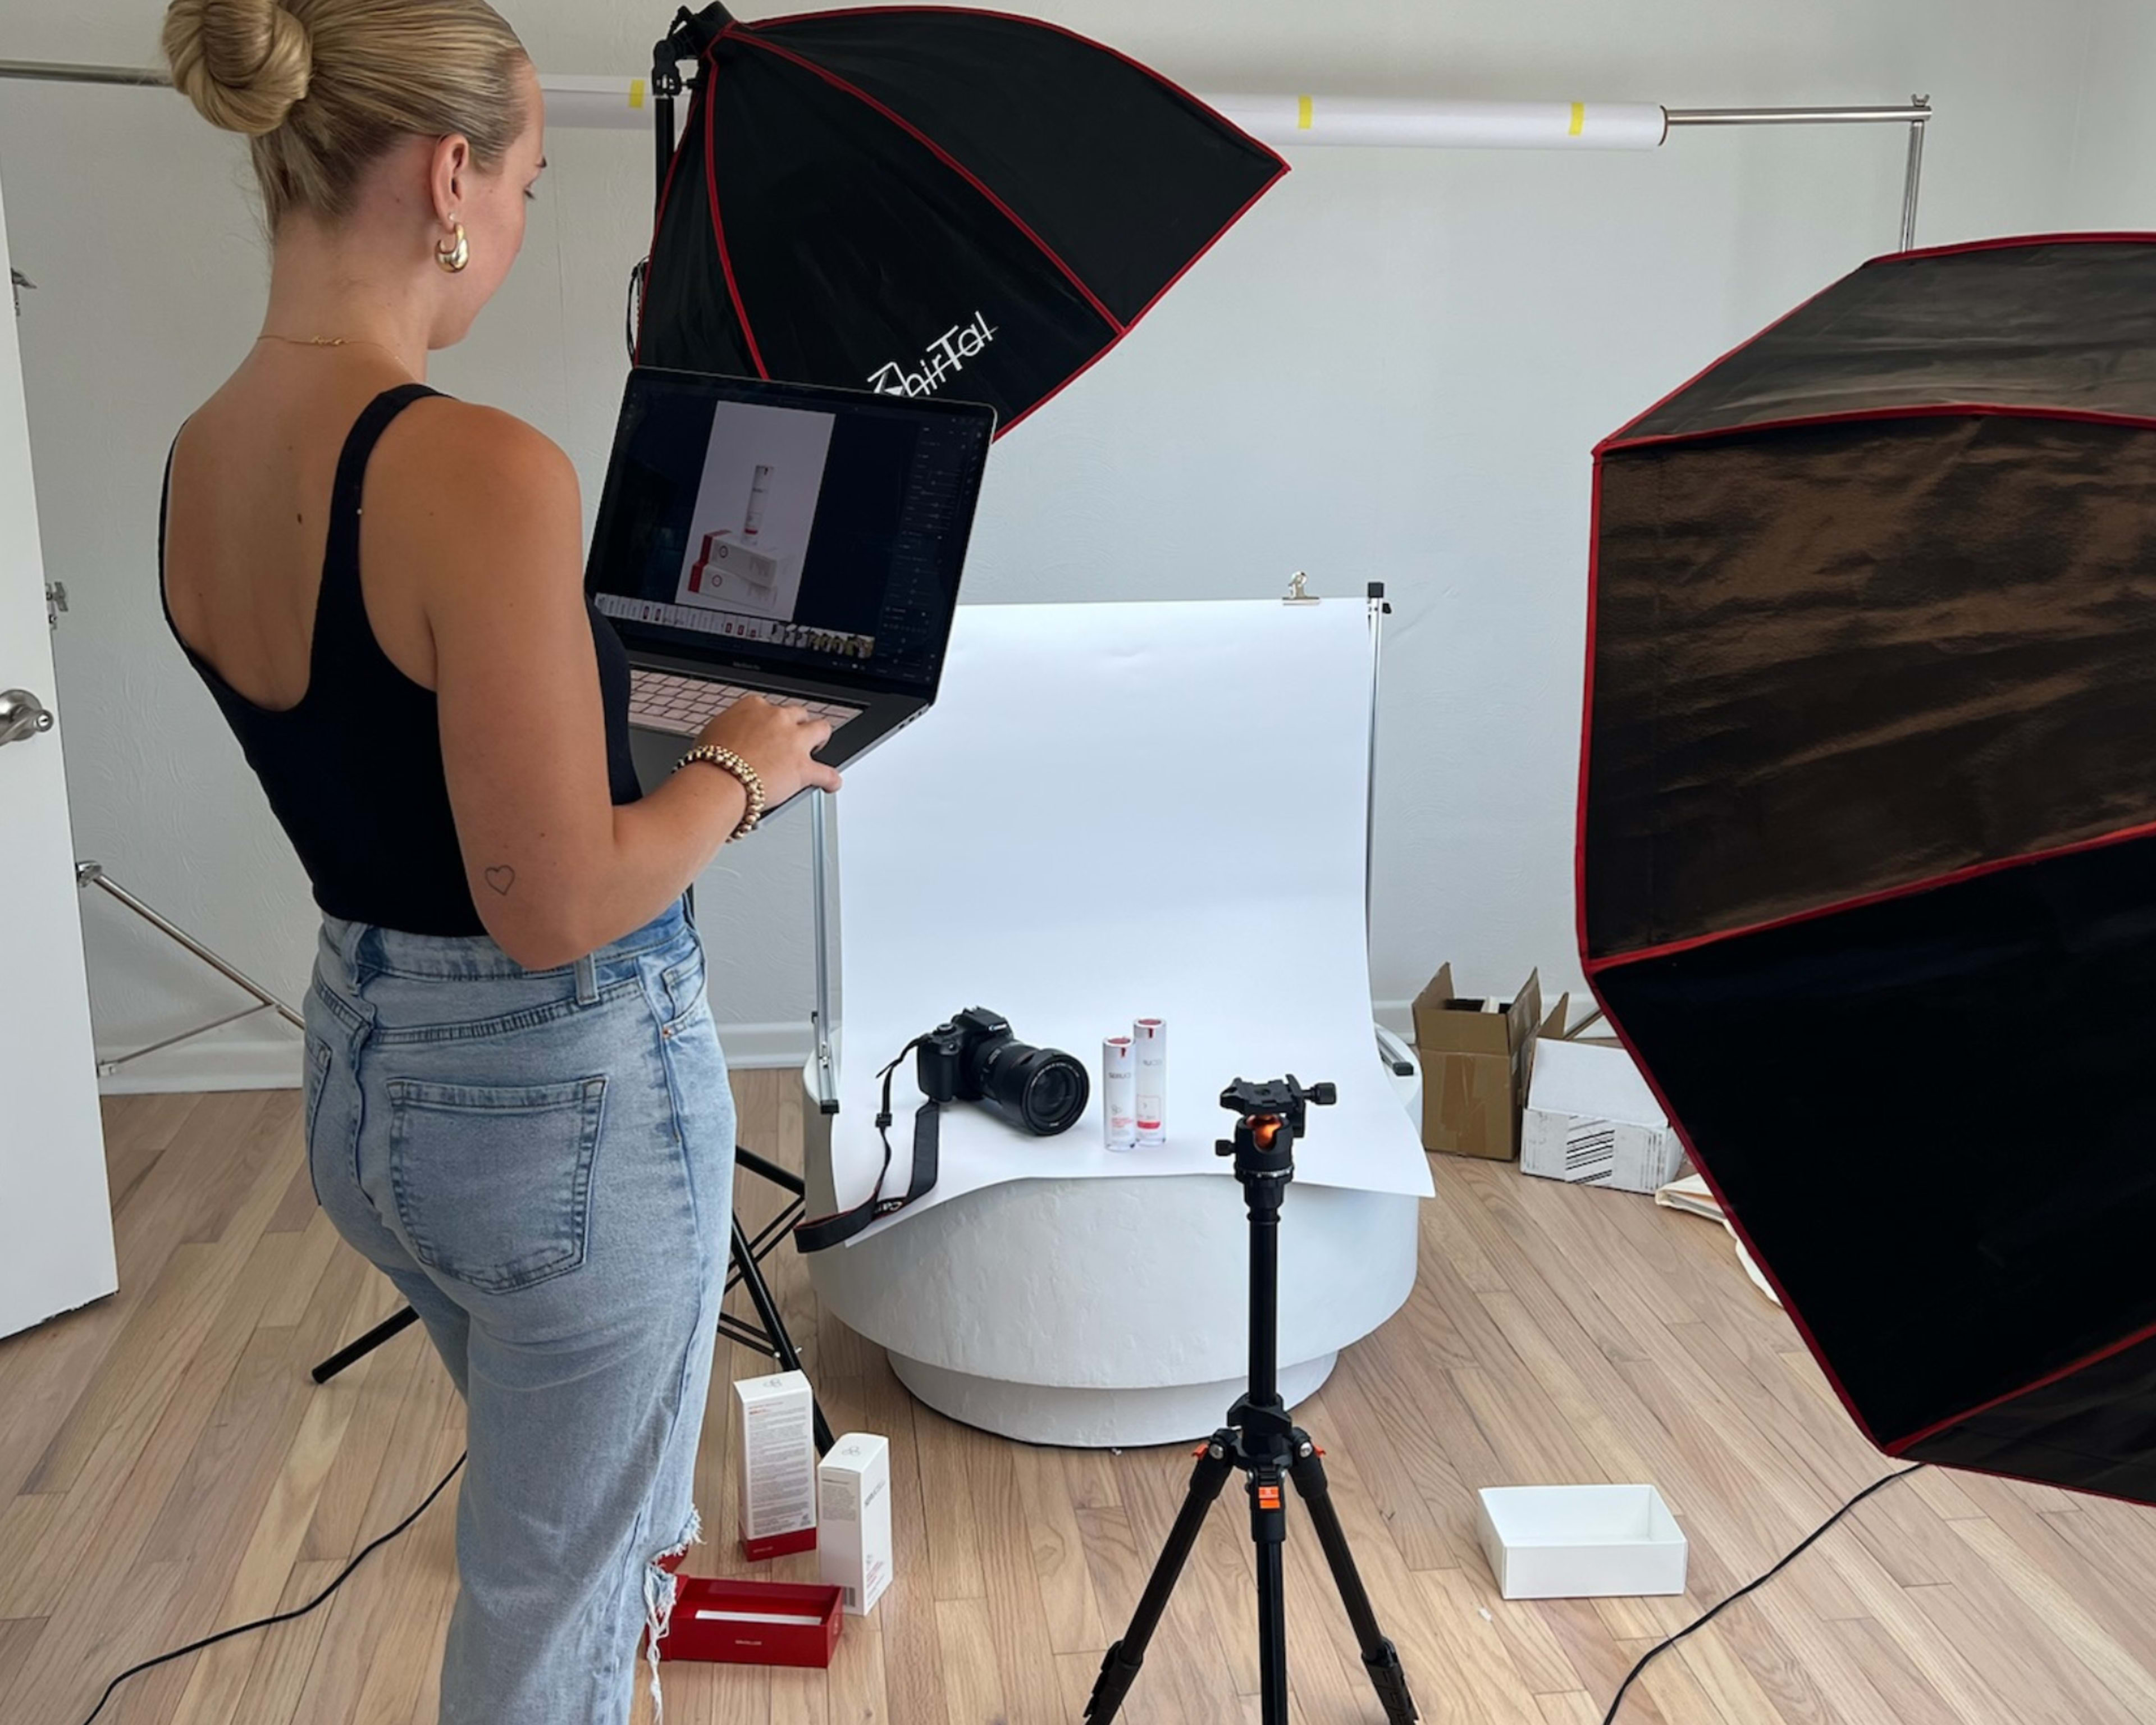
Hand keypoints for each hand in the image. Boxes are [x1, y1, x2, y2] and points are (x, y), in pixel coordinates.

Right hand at [696, 696, 842, 808]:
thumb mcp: (713, 733)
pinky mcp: (803, 767)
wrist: (717, 780)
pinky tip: (832, 784)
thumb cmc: (709, 761)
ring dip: (821, 738)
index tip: (769, 730)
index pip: (770, 708)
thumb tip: (728, 738)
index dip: (771, 722)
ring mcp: (793, 741)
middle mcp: (777, 719)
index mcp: (754, 707)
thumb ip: (729, 730)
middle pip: (797, 714)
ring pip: (821, 730)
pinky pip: (827, 773)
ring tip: (820, 747)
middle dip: (798, 725)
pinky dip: (831, 780)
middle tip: (794, 737)